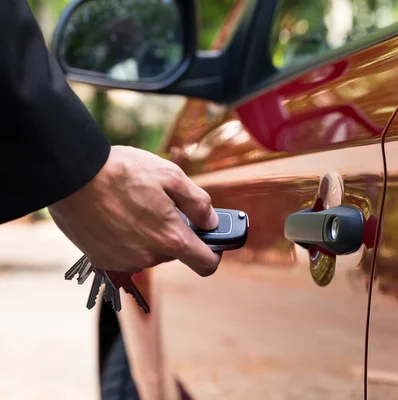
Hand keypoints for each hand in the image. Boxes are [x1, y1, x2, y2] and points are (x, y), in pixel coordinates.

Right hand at [48, 146, 220, 276]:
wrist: (71, 176)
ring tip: (134, 205)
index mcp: (171, 238)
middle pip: (176, 252)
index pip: (206, 264)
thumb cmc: (122, 171)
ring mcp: (124, 261)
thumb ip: (198, 202)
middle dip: (175, 232)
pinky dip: (127, 238)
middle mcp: (149, 256)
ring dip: (150, 234)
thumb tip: (211, 221)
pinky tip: (116, 215)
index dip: (215, 253)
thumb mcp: (171, 175)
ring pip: (150, 252)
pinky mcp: (103, 260)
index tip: (212, 240)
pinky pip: (127, 253)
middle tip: (163, 205)